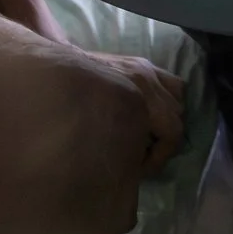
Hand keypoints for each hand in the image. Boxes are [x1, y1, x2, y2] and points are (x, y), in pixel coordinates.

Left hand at [82, 50, 187, 174]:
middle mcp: (146, 81)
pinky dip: (169, 97)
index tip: (139, 170)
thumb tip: (133, 163)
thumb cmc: (71, 105)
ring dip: (167, 120)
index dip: (158, 158)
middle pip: (175, 119)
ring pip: (178, 100)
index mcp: (138, 97)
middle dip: (162, 144)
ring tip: (149, 134)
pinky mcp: (140, 63)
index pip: (171, 133)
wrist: (55, 70)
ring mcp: (145, 69)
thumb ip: (123, 143)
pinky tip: (155, 111)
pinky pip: (171, 82)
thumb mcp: (98, 132)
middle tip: (141, 158)